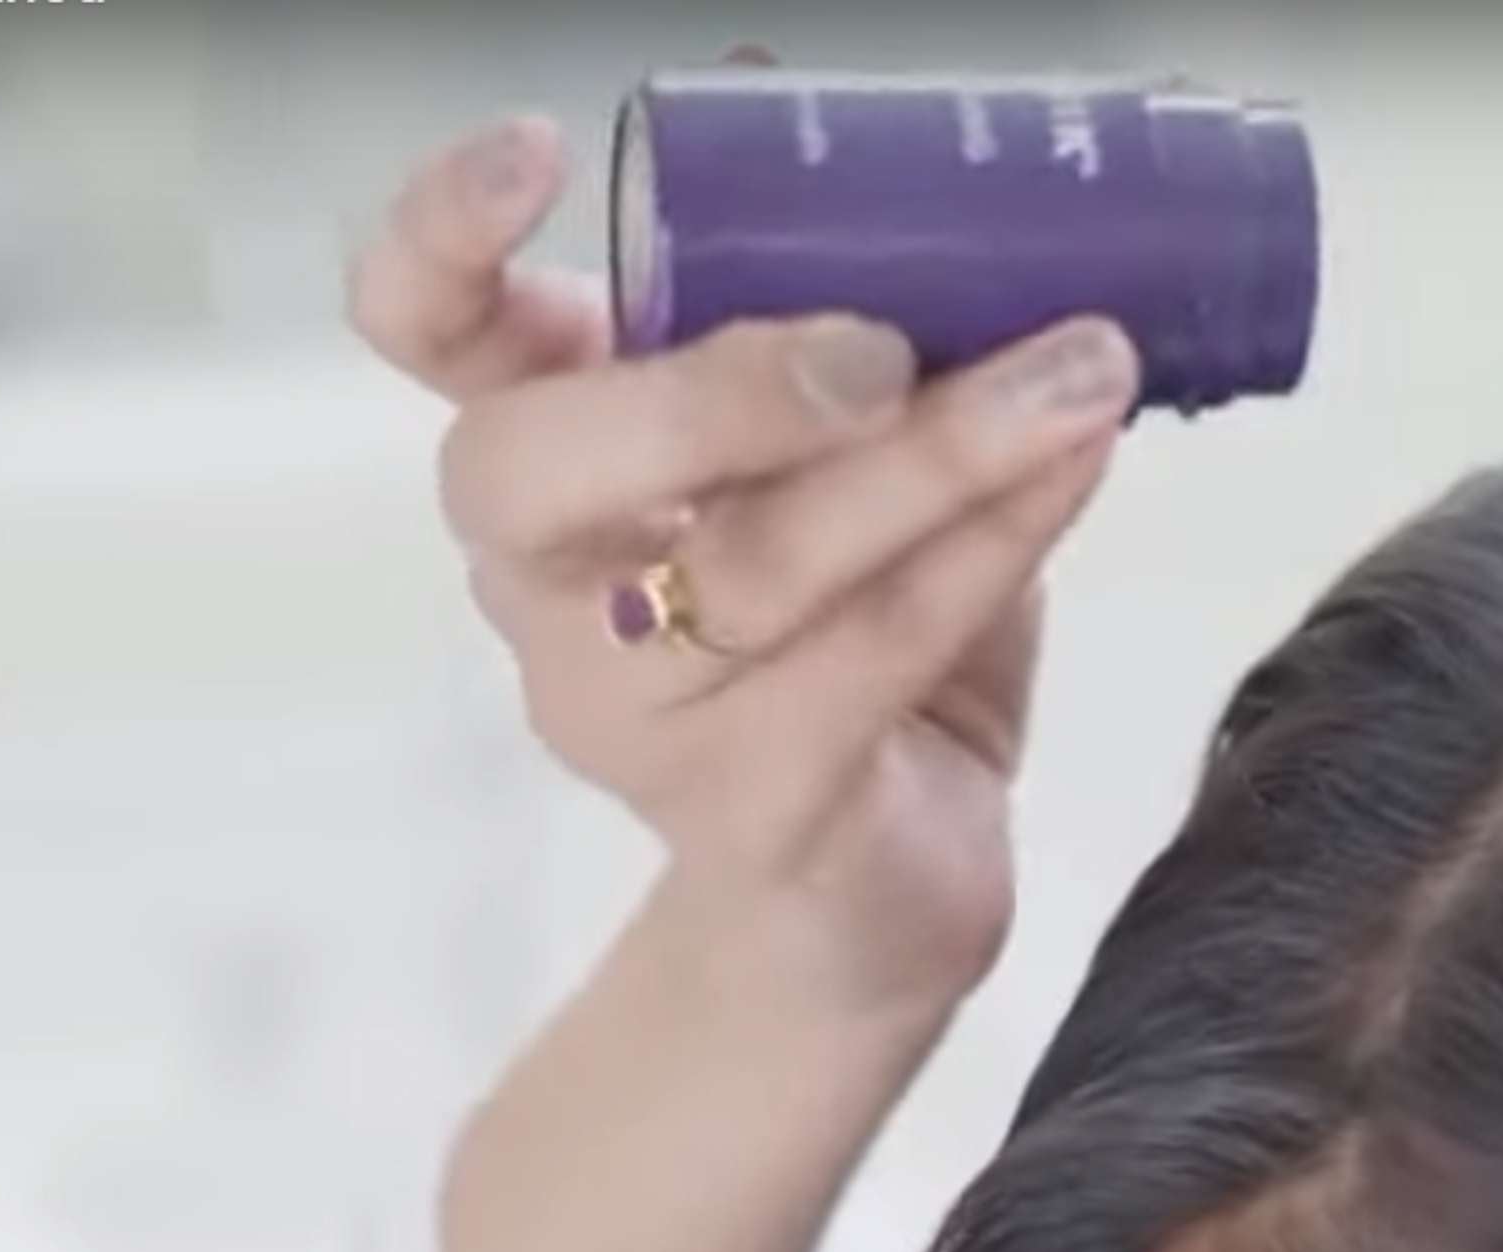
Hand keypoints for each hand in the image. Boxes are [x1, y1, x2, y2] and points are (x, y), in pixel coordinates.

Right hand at [351, 111, 1139, 1019]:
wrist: (888, 882)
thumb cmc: (858, 636)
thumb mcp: (840, 454)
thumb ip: (836, 311)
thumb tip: (843, 118)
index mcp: (550, 449)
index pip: (420, 332)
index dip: (438, 244)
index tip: (533, 154)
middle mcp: (551, 580)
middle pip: (533, 468)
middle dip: (706, 391)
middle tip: (880, 346)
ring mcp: (629, 708)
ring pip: (752, 562)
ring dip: (936, 453)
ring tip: (1082, 371)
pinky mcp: (750, 805)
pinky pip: (867, 655)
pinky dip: (989, 545)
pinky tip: (1079, 464)